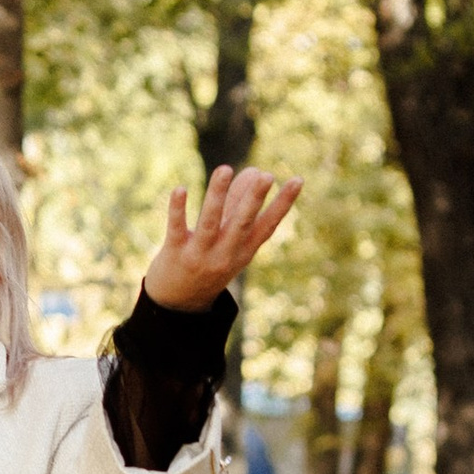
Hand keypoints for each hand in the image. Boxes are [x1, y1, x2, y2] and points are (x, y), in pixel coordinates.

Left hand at [144, 163, 301, 307]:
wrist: (179, 304)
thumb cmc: (209, 263)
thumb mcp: (230, 240)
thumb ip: (239, 204)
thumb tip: (254, 170)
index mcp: (243, 251)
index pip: (267, 225)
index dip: (283, 203)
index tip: (298, 179)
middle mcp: (224, 254)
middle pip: (241, 224)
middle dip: (253, 199)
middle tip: (267, 175)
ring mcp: (200, 255)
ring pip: (210, 222)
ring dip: (217, 195)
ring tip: (224, 169)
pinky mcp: (175, 253)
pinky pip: (177, 228)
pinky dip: (178, 209)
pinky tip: (180, 189)